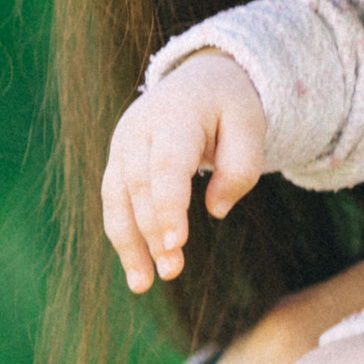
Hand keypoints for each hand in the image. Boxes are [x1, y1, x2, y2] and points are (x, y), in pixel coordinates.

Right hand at [101, 51, 266, 291]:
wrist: (199, 79)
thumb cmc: (230, 107)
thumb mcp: (250, 125)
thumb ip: (240, 167)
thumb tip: (216, 210)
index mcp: (176, 114)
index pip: (167, 164)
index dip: (169, 205)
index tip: (178, 243)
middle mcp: (140, 128)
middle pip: (139, 185)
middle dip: (153, 231)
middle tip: (172, 271)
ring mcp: (122, 144)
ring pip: (116, 197)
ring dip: (128, 242)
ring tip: (143, 284)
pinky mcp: (117, 162)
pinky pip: (114, 203)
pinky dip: (123, 237)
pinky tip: (137, 270)